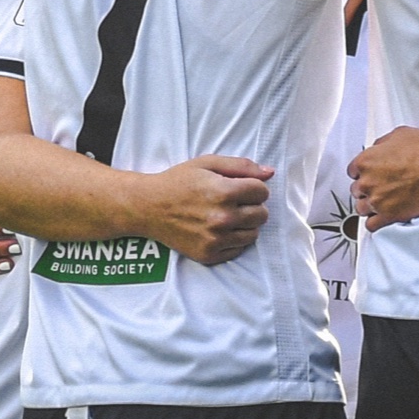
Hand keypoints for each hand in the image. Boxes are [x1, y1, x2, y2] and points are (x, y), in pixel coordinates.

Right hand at [138, 154, 272, 265]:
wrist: (148, 207)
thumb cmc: (179, 181)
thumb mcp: (207, 163)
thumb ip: (242, 166)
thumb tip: (270, 172)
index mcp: (224, 192)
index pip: (262, 192)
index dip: (253, 187)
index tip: (239, 187)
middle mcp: (222, 218)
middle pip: (262, 215)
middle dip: (252, 206)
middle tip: (233, 202)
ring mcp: (216, 239)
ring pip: (253, 234)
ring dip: (245, 224)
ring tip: (226, 215)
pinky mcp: (209, 255)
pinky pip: (238, 249)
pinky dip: (233, 239)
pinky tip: (218, 229)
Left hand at [348, 126, 418, 227]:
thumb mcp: (400, 134)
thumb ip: (383, 143)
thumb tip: (379, 148)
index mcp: (366, 161)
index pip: (352, 171)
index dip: (363, 172)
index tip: (370, 174)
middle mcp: (367, 182)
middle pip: (356, 190)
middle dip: (367, 188)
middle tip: (379, 187)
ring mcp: (377, 201)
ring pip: (362, 208)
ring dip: (369, 206)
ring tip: (380, 203)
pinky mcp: (389, 216)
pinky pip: (371, 225)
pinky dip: (375, 222)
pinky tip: (381, 218)